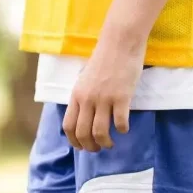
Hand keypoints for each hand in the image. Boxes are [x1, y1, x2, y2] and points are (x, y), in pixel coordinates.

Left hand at [63, 30, 144, 151]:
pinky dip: (122, 130)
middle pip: (83, 133)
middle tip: (98, 149)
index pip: (68, 126)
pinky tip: (125, 129)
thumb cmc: (104, 60)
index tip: (82, 147)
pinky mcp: (122, 97)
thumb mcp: (85, 80)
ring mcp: (104, 99)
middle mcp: (87, 99)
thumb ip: (83, 97)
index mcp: (76, 96)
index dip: (74, 141)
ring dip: (105, 143)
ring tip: (111, 144)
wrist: (119, 42)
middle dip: (90, 146)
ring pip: (100, 132)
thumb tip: (83, 115)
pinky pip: (120, 122)